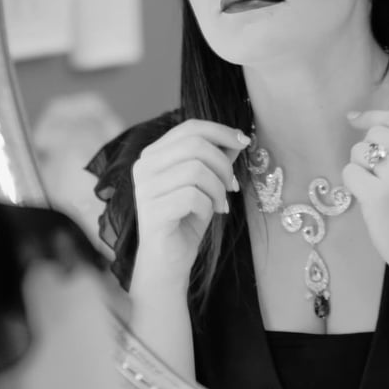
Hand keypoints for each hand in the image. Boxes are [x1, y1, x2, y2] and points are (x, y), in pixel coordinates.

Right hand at [131, 119, 249, 291]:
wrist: (169, 261)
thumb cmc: (187, 218)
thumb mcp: (206, 183)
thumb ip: (216, 158)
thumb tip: (238, 138)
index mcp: (154, 154)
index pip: (189, 128)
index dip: (221, 131)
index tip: (244, 142)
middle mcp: (144, 166)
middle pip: (195, 144)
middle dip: (223, 164)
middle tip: (232, 185)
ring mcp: (144, 188)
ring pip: (196, 170)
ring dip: (217, 188)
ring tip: (219, 204)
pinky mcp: (152, 211)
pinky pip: (193, 196)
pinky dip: (208, 206)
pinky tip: (205, 216)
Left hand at [342, 110, 388, 276]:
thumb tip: (355, 118)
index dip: (372, 116)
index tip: (354, 120)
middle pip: (375, 133)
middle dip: (367, 150)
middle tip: (378, 175)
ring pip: (360, 151)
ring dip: (360, 168)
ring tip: (376, 188)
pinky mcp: (379, 195)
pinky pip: (350, 172)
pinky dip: (352, 184)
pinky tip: (368, 199)